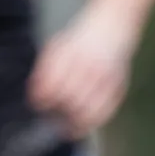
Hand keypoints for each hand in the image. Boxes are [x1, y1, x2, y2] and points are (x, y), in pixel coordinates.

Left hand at [29, 6, 137, 137]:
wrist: (112, 27)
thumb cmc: (80, 39)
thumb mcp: (58, 46)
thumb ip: (45, 68)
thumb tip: (35, 93)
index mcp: (71, 55)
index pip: (53, 83)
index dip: (42, 98)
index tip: (36, 104)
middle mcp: (89, 67)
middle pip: (69, 98)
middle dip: (56, 111)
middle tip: (48, 118)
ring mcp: (106, 78)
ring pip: (87, 109)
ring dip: (72, 122)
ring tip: (63, 128)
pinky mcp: (119, 87)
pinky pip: (105, 112)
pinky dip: (91, 124)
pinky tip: (79, 128)